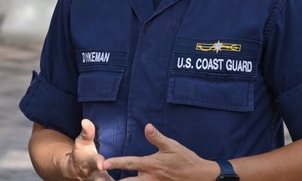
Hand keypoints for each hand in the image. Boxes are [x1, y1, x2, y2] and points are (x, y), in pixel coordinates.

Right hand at [64, 119, 109, 180]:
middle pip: (100, 179)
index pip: (93, 161)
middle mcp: (93, 174)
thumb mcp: (82, 142)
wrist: (75, 169)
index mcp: (89, 161)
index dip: (98, 162)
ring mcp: (99, 180)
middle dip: (107, 179)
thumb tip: (86, 121)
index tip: (101, 164)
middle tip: (119, 179)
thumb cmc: (81, 152)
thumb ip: (87, 132)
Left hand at [103, 123, 218, 180]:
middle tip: (101, 180)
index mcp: (152, 164)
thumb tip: (147, 126)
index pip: (129, 163)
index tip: (103, 163)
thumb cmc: (186, 159)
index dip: (115, 162)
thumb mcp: (173, 146)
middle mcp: (150, 178)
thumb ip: (157, 138)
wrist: (200, 176)